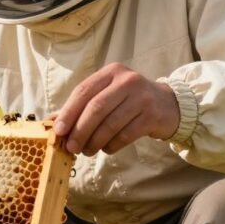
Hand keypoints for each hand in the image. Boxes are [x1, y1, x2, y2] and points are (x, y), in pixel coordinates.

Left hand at [51, 63, 179, 155]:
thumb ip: (84, 106)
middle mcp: (126, 81)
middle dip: (80, 131)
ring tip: (87, 151)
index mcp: (111, 72)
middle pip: (96, 108)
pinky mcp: (152, 115)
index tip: (58, 131)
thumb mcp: (108, 95)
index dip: (68, 112)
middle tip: (71, 147)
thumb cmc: (129, 101)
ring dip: (94, 141)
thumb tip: (55, 124)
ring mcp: (141, 97)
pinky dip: (111, 145)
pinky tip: (106, 149)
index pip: (83, 91)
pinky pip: (125, 135)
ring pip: (110, 124)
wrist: (168, 105)